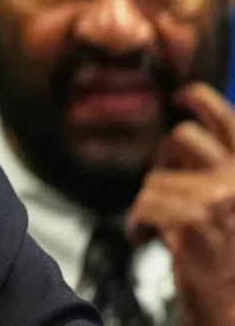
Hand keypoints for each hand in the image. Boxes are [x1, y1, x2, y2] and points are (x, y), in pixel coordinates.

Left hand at [127, 83, 234, 325]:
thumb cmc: (234, 266)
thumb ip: (220, 175)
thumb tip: (183, 142)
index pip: (228, 120)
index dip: (200, 99)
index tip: (181, 96)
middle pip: (181, 137)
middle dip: (164, 157)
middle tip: (164, 183)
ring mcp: (217, 200)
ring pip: (154, 179)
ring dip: (150, 205)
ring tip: (163, 230)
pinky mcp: (191, 222)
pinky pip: (143, 205)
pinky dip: (138, 225)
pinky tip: (150, 241)